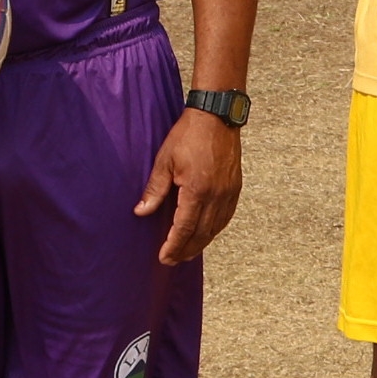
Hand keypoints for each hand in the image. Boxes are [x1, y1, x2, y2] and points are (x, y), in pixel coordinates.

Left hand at [136, 108, 241, 265]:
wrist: (216, 116)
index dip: (173, 246)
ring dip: (200, 244)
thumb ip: (154, 189)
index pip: (184, 228)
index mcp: (197, 190)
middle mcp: (216, 196)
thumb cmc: (188, 135)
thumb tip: (141, 211)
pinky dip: (214, 230)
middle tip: (172, 261)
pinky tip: (206, 234)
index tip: (164, 258)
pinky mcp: (235, 188)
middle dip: (186, 250)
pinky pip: (226, 217)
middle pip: (201, 234)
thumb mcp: (165, 160)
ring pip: (215, 228)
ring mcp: (228, 193)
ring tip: (186, 253)